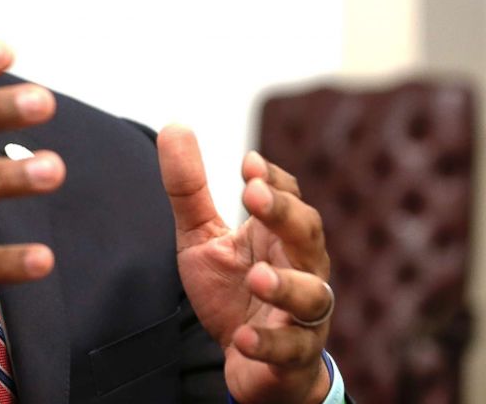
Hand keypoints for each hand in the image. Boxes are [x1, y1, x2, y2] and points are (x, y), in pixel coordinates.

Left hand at [157, 125, 332, 403]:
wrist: (251, 363)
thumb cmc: (233, 290)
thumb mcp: (202, 236)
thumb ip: (189, 188)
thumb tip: (174, 125)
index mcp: (278, 236)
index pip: (289, 199)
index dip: (273, 181)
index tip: (248, 163)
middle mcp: (301, 269)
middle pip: (309, 235)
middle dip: (285, 214)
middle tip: (253, 195)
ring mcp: (302, 316)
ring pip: (312, 297)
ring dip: (287, 285)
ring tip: (257, 274)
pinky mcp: (293, 358)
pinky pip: (289, 351)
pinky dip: (267, 345)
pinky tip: (242, 338)